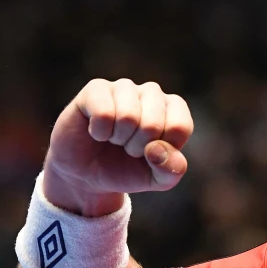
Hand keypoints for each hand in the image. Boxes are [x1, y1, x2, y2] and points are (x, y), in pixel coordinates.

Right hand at [42, 78, 193, 214]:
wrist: (87, 174)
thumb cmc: (127, 170)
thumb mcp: (157, 179)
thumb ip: (171, 169)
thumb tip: (157, 150)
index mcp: (174, 109)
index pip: (179, 127)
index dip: (162, 151)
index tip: (150, 154)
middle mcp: (152, 92)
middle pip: (152, 124)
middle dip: (137, 148)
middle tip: (128, 148)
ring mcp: (124, 88)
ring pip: (127, 116)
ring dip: (118, 139)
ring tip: (114, 139)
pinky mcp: (96, 89)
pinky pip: (103, 113)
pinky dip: (100, 132)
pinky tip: (97, 131)